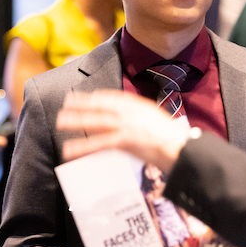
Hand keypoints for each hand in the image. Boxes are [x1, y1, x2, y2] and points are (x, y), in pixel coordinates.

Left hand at [56, 90, 192, 170]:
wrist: (184, 149)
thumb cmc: (174, 141)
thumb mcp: (156, 123)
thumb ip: (141, 120)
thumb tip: (131, 124)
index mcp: (139, 106)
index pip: (114, 98)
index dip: (97, 97)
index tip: (84, 96)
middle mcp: (132, 112)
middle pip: (101, 106)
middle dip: (82, 105)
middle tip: (65, 104)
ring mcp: (128, 125)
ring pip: (97, 121)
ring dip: (78, 121)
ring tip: (61, 122)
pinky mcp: (126, 140)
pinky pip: (100, 143)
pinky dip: (84, 147)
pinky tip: (72, 150)